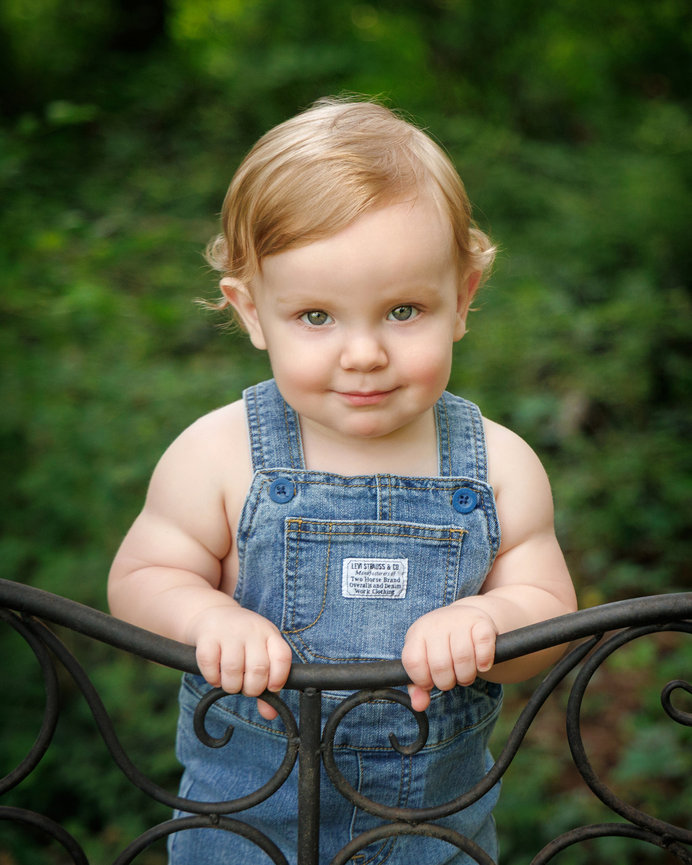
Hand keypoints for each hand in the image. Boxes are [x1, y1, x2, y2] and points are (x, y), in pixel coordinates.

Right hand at [188, 604, 292, 719]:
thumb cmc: (242, 641)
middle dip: (252, 688)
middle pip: (258, 668)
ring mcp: (229, 631)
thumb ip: (267, 684)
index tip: (270, 688)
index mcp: (269, 634)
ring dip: (231, 686)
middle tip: (245, 688)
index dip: (279, 678)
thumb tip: (270, 715)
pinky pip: (209, 665)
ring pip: (233, 668)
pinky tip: (215, 676)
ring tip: (230, 683)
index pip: (282, 657)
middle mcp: (251, 630)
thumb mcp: (260, 653)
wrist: (213, 613)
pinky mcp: (207, 636)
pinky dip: (212, 678)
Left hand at [401, 602, 497, 711]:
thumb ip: (417, 685)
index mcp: (418, 633)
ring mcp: (460, 620)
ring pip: (463, 659)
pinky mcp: (482, 623)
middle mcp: (437, 623)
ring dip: (466, 676)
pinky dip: (484, 663)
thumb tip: (419, 705)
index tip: (430, 682)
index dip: (422, 680)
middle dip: (447, 682)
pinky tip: (481, 664)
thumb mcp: (424, 659)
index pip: (413, 662)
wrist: (466, 617)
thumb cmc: (441, 645)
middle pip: (440, 665)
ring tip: (465, 673)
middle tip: (451, 679)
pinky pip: (484, 649)